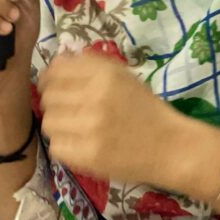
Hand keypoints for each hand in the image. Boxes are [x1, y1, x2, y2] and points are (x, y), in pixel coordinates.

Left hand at [37, 50, 185, 186]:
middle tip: (68, 110)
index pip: (56, 70)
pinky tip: (80, 144)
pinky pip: (56, 147)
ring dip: (59, 125)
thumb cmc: (146, 109)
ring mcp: (90, 128)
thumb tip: (56, 63)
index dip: (50, 78)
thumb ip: (90, 65)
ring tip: (75, 129)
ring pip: (49, 123)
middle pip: (48, 97)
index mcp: (104, 74)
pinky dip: (65, 146)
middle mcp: (95, 97)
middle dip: (54, 103)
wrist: (170, 146)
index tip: (54, 86)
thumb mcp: (123, 76)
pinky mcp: (88, 156)